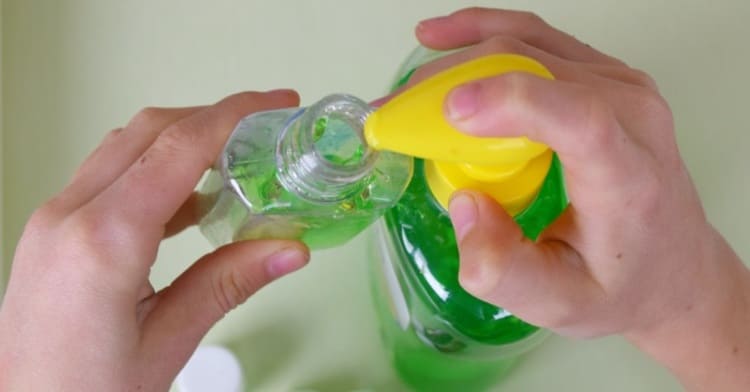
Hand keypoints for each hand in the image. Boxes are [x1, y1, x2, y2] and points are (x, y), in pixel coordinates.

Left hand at [0, 90, 309, 390]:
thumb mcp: (166, 344)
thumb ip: (227, 284)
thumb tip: (288, 249)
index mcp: (102, 242)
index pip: (178, 148)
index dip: (234, 115)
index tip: (275, 104)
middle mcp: (67, 217)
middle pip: (149, 132)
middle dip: (212, 118)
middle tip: (264, 125)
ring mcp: (52, 222)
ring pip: (125, 148)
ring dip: (183, 142)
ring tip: (235, 161)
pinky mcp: (51, 233)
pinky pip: (108, 179)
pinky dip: (155, 172)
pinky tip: (191, 201)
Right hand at [412, 8, 749, 389]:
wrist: (672, 267)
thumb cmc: (618, 286)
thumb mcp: (559, 305)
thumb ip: (505, 270)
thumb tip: (464, 204)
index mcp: (629, 176)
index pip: (580, 117)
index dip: (513, 100)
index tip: (450, 111)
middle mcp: (635, 116)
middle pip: (540, 69)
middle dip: (455, 81)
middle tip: (393, 113)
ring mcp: (623, 86)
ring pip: (532, 42)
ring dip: (461, 54)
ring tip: (409, 84)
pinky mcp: (606, 76)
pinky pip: (540, 39)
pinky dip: (487, 35)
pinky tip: (447, 38)